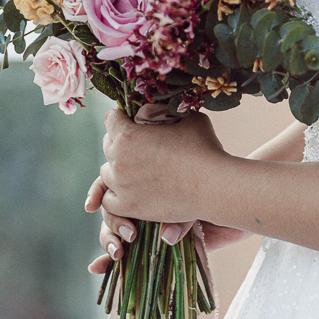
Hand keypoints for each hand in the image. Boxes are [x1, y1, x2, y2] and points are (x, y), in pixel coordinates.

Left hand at [85, 107, 226, 270]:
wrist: (212, 185)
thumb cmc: (203, 147)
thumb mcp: (186, 118)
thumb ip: (165, 113)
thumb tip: (155, 111)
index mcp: (128, 135)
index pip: (110, 119)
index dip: (121, 116)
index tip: (130, 119)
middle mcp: (119, 160)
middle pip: (107, 145)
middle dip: (119, 141)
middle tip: (137, 144)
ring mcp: (121, 186)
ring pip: (106, 173)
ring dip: (117, 168)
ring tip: (135, 168)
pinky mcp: (128, 207)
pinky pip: (109, 200)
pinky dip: (116, 194)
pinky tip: (130, 190)